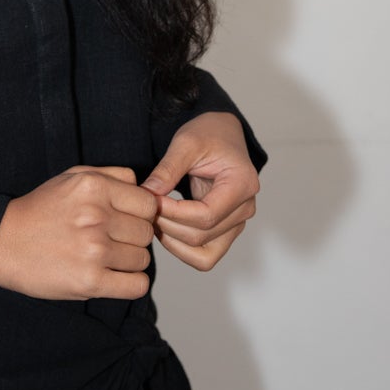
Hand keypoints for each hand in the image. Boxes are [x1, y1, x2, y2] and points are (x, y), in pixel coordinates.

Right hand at [0, 164, 159, 301]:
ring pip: (143, 259)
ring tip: (104, 257)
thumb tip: (147, 188)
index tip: (125, 220)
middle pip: (146, 233)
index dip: (141, 214)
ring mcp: (93, 251)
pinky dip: (131, 284)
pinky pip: (137, 286)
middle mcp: (96, 217)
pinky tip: (114, 277)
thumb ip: (113, 175)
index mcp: (94, 187)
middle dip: (133, 237)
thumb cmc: (40, 210)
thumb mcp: (72, 177)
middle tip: (110, 240)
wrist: (2, 242)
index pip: (148, 204)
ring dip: (129, 261)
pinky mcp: (89, 282)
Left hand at [141, 110, 259, 272]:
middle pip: (202, 236)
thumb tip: (146, 195)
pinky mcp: (225, 231)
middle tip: (143, 209)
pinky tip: (165, 228)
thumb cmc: (209, 134)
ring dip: (173, 242)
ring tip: (153, 220)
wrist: (221, 134)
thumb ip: (167, 170)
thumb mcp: (186, 143)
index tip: (150, 201)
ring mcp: (237, 223)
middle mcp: (245, 208)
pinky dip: (181, 249)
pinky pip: (204, 255)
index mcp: (242, 184)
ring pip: (203, 254)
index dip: (173, 213)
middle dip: (167, 226)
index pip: (206, 215)